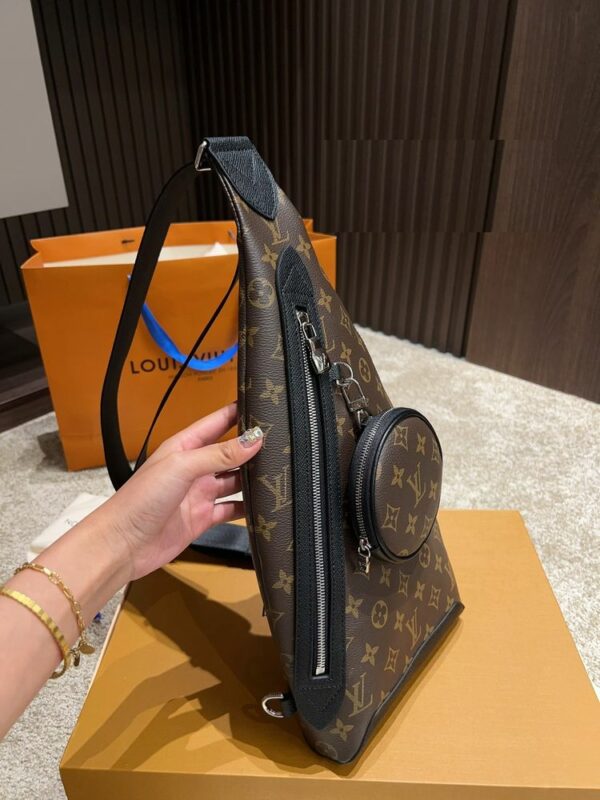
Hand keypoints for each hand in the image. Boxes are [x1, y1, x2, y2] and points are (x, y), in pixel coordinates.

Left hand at [98, 402, 262, 580]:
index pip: (217, 422)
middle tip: (282, 441)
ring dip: (253, 477)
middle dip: (252, 447)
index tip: (263, 404)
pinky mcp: (203, 518)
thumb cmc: (141, 499)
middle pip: (230, 452)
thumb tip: (253, 440)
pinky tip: (264, 505)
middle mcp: (194, 468)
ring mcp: (199, 494)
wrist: (123, 544)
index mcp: (184, 446)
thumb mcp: (182, 467)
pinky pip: (231, 509)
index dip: (238, 412)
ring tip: (279, 471)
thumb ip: (219, 453)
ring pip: (234, 480)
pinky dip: (248, 508)